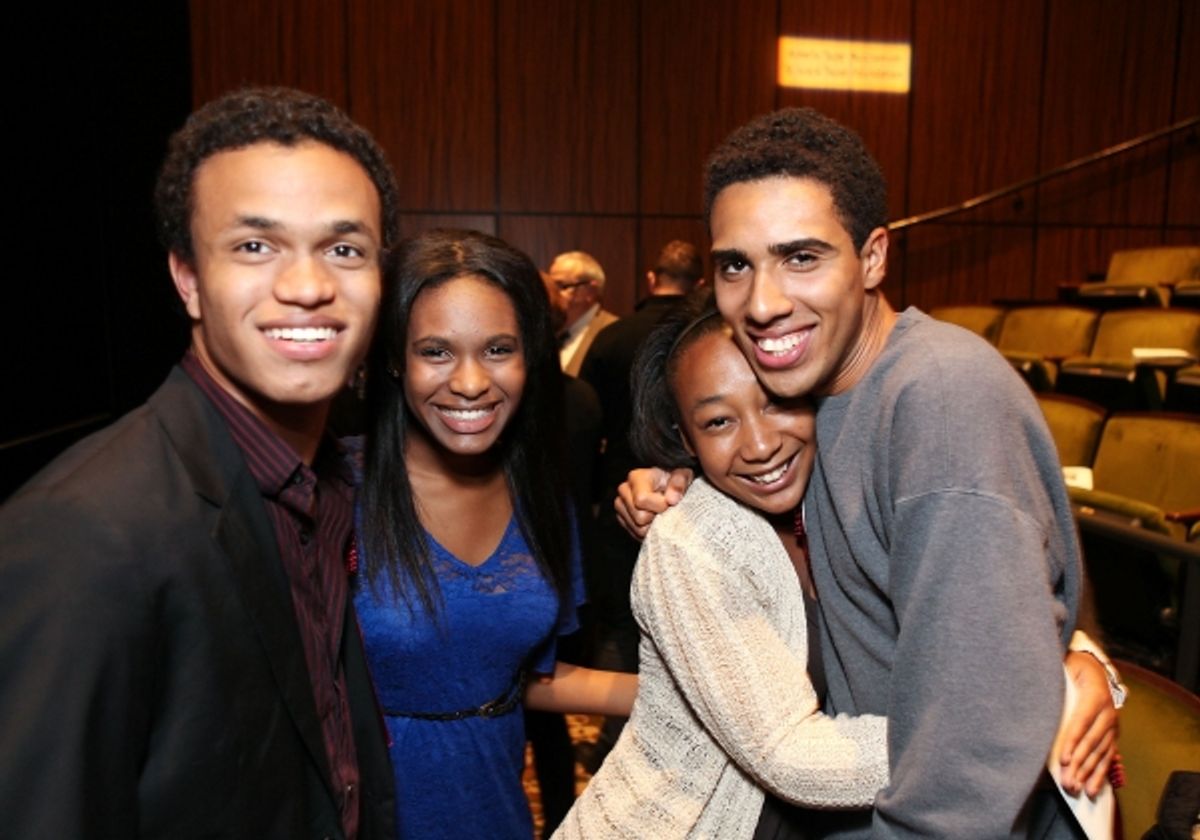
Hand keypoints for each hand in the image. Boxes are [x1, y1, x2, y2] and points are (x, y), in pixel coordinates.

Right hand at [614, 467, 692, 539]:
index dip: (659, 506)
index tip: (670, 502)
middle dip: (657, 516)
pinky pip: (636, 534)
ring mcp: (621, 506)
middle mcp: (624, 490)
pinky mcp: (622, 519)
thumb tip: (672, 499)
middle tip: (665, 509)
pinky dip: (648, 531)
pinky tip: (655, 520)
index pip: (641, 500)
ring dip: (654, 525)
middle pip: (639, 518)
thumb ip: (679, 483)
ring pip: (638, 529)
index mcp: (636, 477)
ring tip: (660, 513)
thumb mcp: (682, 476)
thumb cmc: (673, 480)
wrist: (667, 486)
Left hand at [1058, 650, 1117, 796]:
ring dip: (1088, 773)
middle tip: (1067, 782)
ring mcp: (1112, 725)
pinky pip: (1107, 757)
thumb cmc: (1072, 668)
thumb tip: (1030, 694)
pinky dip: (1100, 774)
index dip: (1072, 741)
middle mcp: (1108, 712)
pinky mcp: (1112, 734)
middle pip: (1092, 742)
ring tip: (1078, 789)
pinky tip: (1092, 789)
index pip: (1082, 721)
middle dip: (1079, 764)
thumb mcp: (1063, 667)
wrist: (1095, 666)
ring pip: (1100, 753)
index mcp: (1095, 694)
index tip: (1062, 759)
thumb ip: (1052, 681)